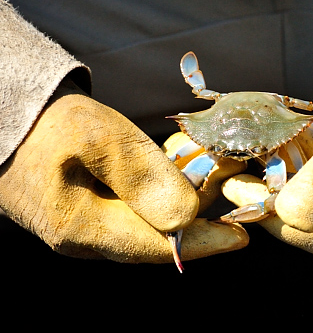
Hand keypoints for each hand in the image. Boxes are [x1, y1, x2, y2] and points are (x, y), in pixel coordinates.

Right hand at [0, 79, 247, 262]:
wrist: (5, 113)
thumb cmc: (47, 122)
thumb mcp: (97, 137)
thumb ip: (141, 177)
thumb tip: (184, 217)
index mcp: (83, 227)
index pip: (157, 247)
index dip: (204, 244)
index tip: (242, 237)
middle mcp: (85, 236)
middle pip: (156, 237)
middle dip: (200, 220)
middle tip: (235, 194)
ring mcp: (83, 224)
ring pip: (147, 223)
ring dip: (184, 205)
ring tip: (216, 179)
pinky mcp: (85, 208)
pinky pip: (133, 210)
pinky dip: (162, 195)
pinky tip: (180, 175)